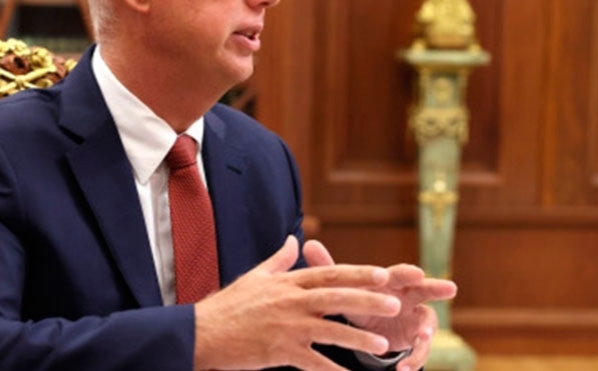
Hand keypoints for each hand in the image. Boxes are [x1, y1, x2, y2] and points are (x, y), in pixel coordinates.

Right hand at [193, 235, 403, 370]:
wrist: (203, 333)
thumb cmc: (229, 306)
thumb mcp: (255, 277)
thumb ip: (280, 260)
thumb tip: (294, 241)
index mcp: (288, 283)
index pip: (329, 274)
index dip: (357, 274)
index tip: (382, 274)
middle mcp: (291, 302)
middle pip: (336, 298)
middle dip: (368, 301)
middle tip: (395, 304)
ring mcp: (287, 328)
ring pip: (330, 331)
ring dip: (358, 339)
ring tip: (383, 346)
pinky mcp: (280, 352)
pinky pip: (314, 363)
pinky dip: (334, 370)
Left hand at [303, 240, 457, 370]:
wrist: (369, 326)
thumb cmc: (360, 298)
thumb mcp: (344, 287)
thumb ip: (329, 269)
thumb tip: (308, 244)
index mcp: (392, 282)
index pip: (402, 273)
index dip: (408, 273)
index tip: (417, 272)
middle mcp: (409, 298)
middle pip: (426, 290)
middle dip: (437, 288)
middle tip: (450, 288)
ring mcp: (416, 320)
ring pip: (428, 324)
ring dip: (426, 332)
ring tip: (421, 340)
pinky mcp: (416, 341)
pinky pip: (420, 351)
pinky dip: (414, 360)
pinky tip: (404, 370)